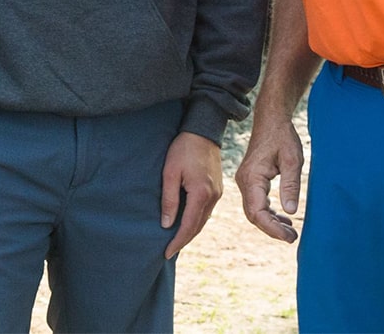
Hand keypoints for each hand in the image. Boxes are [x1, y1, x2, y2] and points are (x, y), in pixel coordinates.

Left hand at [160, 132, 222, 258]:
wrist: (203, 131)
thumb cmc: (183, 149)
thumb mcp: (170, 172)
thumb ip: (169, 199)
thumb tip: (166, 224)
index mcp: (201, 194)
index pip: (188, 226)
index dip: (177, 242)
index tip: (166, 253)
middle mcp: (213, 197)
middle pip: (197, 227)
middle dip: (183, 241)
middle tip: (169, 251)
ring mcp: (217, 194)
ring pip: (203, 220)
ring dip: (190, 231)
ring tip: (175, 240)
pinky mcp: (217, 189)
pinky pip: (206, 211)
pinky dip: (196, 220)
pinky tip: (187, 223)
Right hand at [233, 114, 302, 243]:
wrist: (271, 120)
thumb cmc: (282, 136)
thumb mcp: (292, 160)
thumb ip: (291, 185)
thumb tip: (291, 212)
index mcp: (252, 177)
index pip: (258, 212)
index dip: (272, 228)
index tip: (289, 237)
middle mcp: (244, 181)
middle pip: (253, 215)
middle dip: (272, 229)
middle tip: (293, 237)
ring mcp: (246, 181)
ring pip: (254, 211)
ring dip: (270, 223)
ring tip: (290, 232)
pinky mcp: (251, 180)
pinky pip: (256, 203)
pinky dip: (268, 213)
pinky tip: (283, 218)